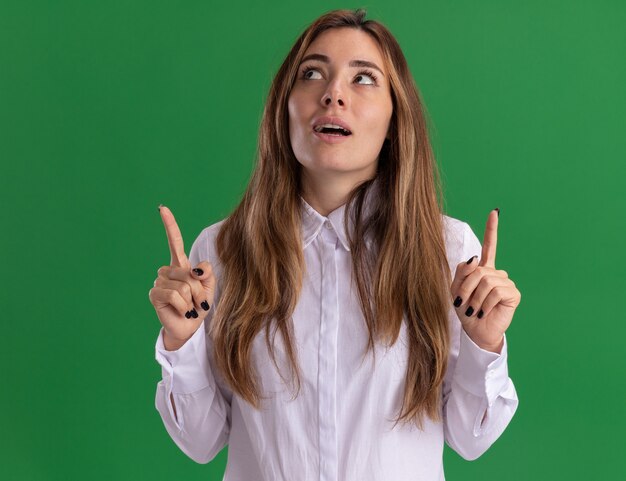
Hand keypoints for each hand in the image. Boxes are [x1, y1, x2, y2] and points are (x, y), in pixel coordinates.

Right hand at [148, 205, 215, 348]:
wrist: (190, 327)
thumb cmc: (199, 305)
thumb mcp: (209, 286)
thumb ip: (207, 273)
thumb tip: (196, 269)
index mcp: (181, 265)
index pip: (174, 241)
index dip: (169, 225)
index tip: (162, 208)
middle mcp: (168, 270)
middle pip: (189, 273)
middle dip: (199, 290)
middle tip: (198, 303)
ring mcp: (159, 282)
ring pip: (183, 285)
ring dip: (192, 300)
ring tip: (189, 307)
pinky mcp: (155, 294)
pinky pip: (175, 296)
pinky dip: (183, 306)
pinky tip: (182, 311)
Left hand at [450, 209, 521, 352]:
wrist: (475, 331)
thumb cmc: (465, 310)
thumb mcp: (456, 289)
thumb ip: (462, 272)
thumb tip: (475, 257)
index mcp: (483, 269)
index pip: (489, 246)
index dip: (492, 229)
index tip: (494, 212)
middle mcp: (496, 273)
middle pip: (478, 270)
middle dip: (465, 288)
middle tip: (463, 303)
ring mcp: (505, 282)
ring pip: (485, 281)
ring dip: (474, 298)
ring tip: (474, 309)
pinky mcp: (513, 294)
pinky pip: (495, 291)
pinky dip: (485, 303)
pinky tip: (485, 311)